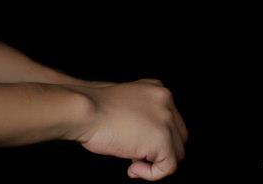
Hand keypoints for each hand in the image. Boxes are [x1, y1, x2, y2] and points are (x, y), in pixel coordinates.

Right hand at [64, 78, 189, 180]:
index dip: (155, 138)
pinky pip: (168, 167)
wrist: (83, 110)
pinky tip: (132, 169)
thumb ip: (143, 115)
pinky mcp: (163, 140)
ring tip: (132, 162)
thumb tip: (150, 143)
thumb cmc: (92, 109)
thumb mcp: (124, 103)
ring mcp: (166, 119)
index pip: (172, 121)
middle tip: (134, 156)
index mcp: (157, 89)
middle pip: (179, 137)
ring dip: (154, 162)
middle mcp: (166, 100)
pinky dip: (151, 174)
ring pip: (176, 154)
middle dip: (159, 151)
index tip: (136, 145)